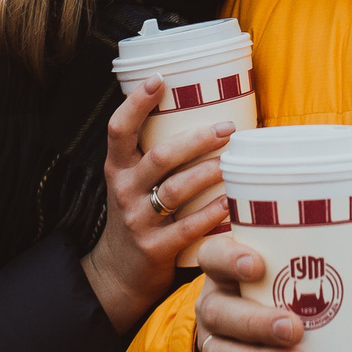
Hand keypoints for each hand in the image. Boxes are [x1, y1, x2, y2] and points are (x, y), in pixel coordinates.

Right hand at [81, 79, 233, 329]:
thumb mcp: (133, 181)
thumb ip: (156, 153)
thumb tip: (204, 110)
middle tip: (228, 128)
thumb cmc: (138, 213)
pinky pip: (186, 228)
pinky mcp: (154, 249)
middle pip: (159, 157)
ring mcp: (137, 220)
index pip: (118, 129)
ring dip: (207, 173)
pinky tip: (230, 203)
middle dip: (196, 140)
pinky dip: (210, 214)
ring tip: (233, 162)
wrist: (119, 272)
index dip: (136, 102)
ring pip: (174, 191)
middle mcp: (123, 190)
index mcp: (118, 167)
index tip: (160, 78)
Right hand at [193, 232, 351, 351]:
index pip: (213, 255)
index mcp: (227, 270)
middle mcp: (213, 307)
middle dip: (254, 322)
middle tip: (294, 328)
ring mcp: (213, 347)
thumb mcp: (308, 271)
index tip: (258, 265)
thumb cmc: (290, 293)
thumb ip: (343, 256)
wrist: (269, 338)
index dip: (228, 258)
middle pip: (216, 312)